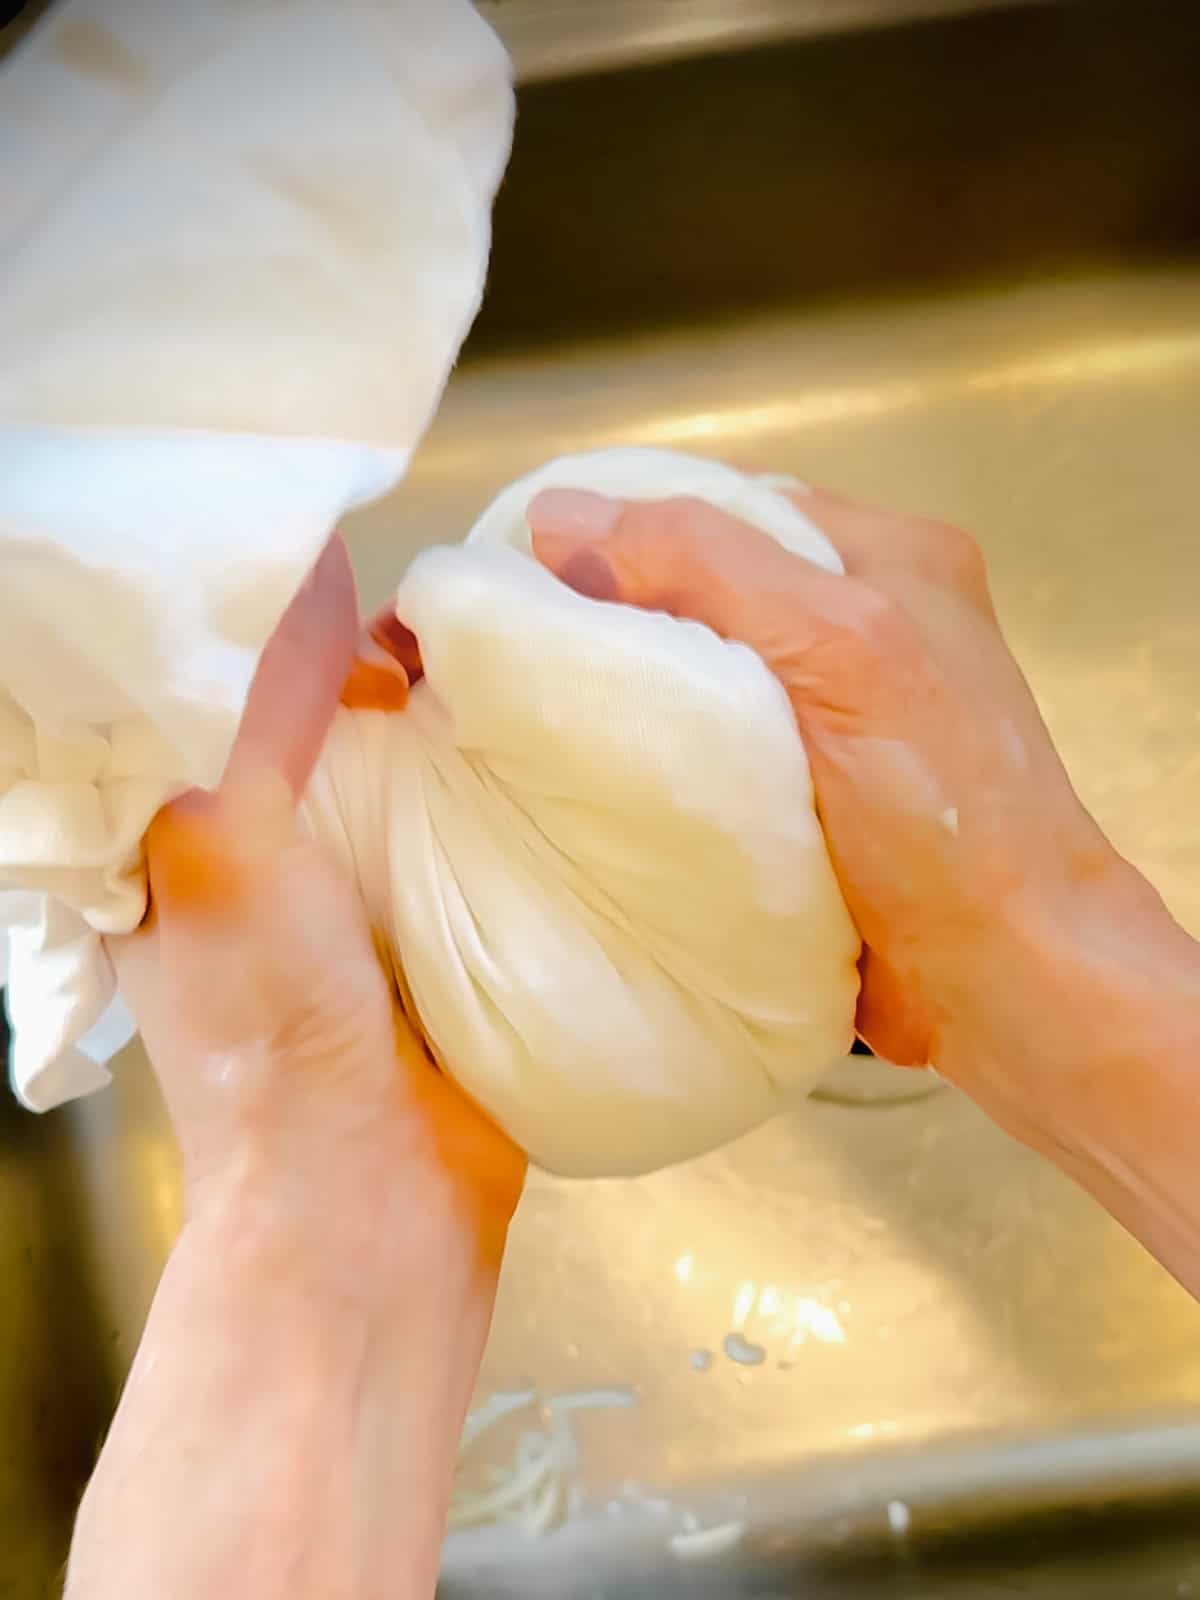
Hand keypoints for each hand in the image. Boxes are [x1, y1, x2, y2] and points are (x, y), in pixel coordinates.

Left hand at [70, 537, 523, 1599]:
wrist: (375, 1200)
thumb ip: (261, 707)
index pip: (221, 682)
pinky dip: (510, 780)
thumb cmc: (275, 1026)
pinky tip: (557, 729)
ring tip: (523, 637)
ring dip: (461, 713)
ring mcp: (365, 887)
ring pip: (411, 764)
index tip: (352, 562)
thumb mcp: (230, 842)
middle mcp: (270, 847)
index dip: (277, 617)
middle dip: (389, 653)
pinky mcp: (449, 919)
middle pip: (326, 714)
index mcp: (180, 827)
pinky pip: (477, 825)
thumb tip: (314, 561)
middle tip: (467, 594)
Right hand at [526, 483, 1195, 1160]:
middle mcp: (859, 622)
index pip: (723, 507)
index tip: (524, 573)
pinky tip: (590, 780)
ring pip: (695, 672)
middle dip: (613, 616)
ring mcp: (831, 715)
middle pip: (700, 589)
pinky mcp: (803, 794)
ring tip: (528, 715)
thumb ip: (711, 566)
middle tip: (514, 654)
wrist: (1003, 977)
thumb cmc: (942, 811)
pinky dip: (651, 762)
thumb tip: (560, 517)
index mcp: (885, 558)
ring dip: (624, 695)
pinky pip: (704, 751)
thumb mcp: (842, 649)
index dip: (622, 530)